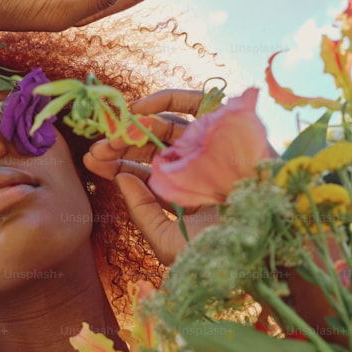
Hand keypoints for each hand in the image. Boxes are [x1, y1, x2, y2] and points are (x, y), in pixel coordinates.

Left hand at [83, 90, 218, 265]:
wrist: (260, 242)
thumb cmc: (216, 250)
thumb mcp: (166, 239)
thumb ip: (141, 210)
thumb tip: (120, 178)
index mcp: (183, 193)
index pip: (143, 171)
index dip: (116, 164)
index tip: (91, 159)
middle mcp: (197, 166)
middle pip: (152, 147)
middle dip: (120, 146)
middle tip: (99, 148)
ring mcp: (212, 146)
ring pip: (167, 126)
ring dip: (137, 126)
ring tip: (116, 134)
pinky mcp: (229, 127)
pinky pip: (197, 103)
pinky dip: (167, 100)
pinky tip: (141, 109)